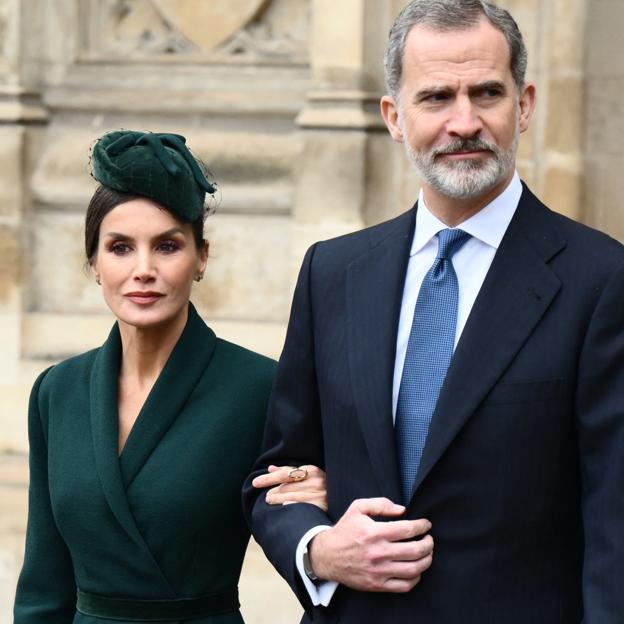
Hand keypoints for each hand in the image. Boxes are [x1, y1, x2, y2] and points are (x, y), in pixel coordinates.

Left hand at [252, 464, 327, 511]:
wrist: (342, 500)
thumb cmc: (322, 488)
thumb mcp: (309, 476)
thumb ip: (290, 472)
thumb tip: (270, 468)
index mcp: (312, 470)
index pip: (285, 473)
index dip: (269, 478)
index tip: (256, 482)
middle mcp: (316, 479)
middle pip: (287, 485)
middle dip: (275, 491)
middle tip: (266, 497)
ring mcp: (320, 492)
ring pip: (292, 495)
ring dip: (278, 498)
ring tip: (270, 501)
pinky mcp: (323, 504)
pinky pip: (304, 504)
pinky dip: (293, 504)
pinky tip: (285, 506)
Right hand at [308, 497, 432, 591]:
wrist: (327, 556)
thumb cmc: (345, 530)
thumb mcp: (358, 508)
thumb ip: (381, 504)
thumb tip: (402, 510)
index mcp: (374, 532)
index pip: (408, 529)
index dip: (422, 526)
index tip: (426, 524)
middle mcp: (378, 552)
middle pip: (415, 550)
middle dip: (428, 543)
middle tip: (429, 539)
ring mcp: (379, 571)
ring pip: (413, 569)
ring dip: (426, 560)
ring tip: (427, 553)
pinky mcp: (377, 584)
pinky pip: (404, 585)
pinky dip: (416, 578)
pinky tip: (416, 569)